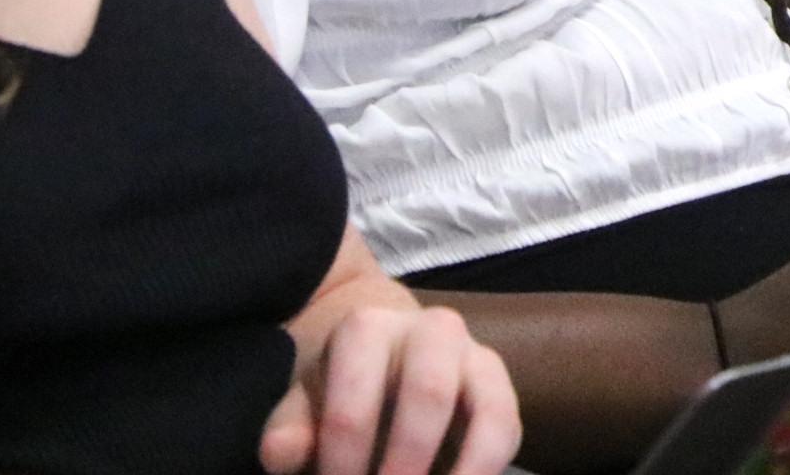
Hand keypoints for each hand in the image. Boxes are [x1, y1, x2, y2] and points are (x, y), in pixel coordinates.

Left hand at [260, 301, 517, 474]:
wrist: (384, 354)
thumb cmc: (338, 386)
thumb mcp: (305, 402)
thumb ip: (290, 426)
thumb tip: (281, 454)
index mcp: (369, 329)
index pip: (354, 402)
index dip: (342, 460)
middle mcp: (432, 328)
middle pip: (429, 394)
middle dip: (406, 461)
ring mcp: (474, 353)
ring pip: (487, 406)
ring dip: (462, 470)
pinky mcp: (500, 385)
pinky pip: (508, 427)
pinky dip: (487, 469)